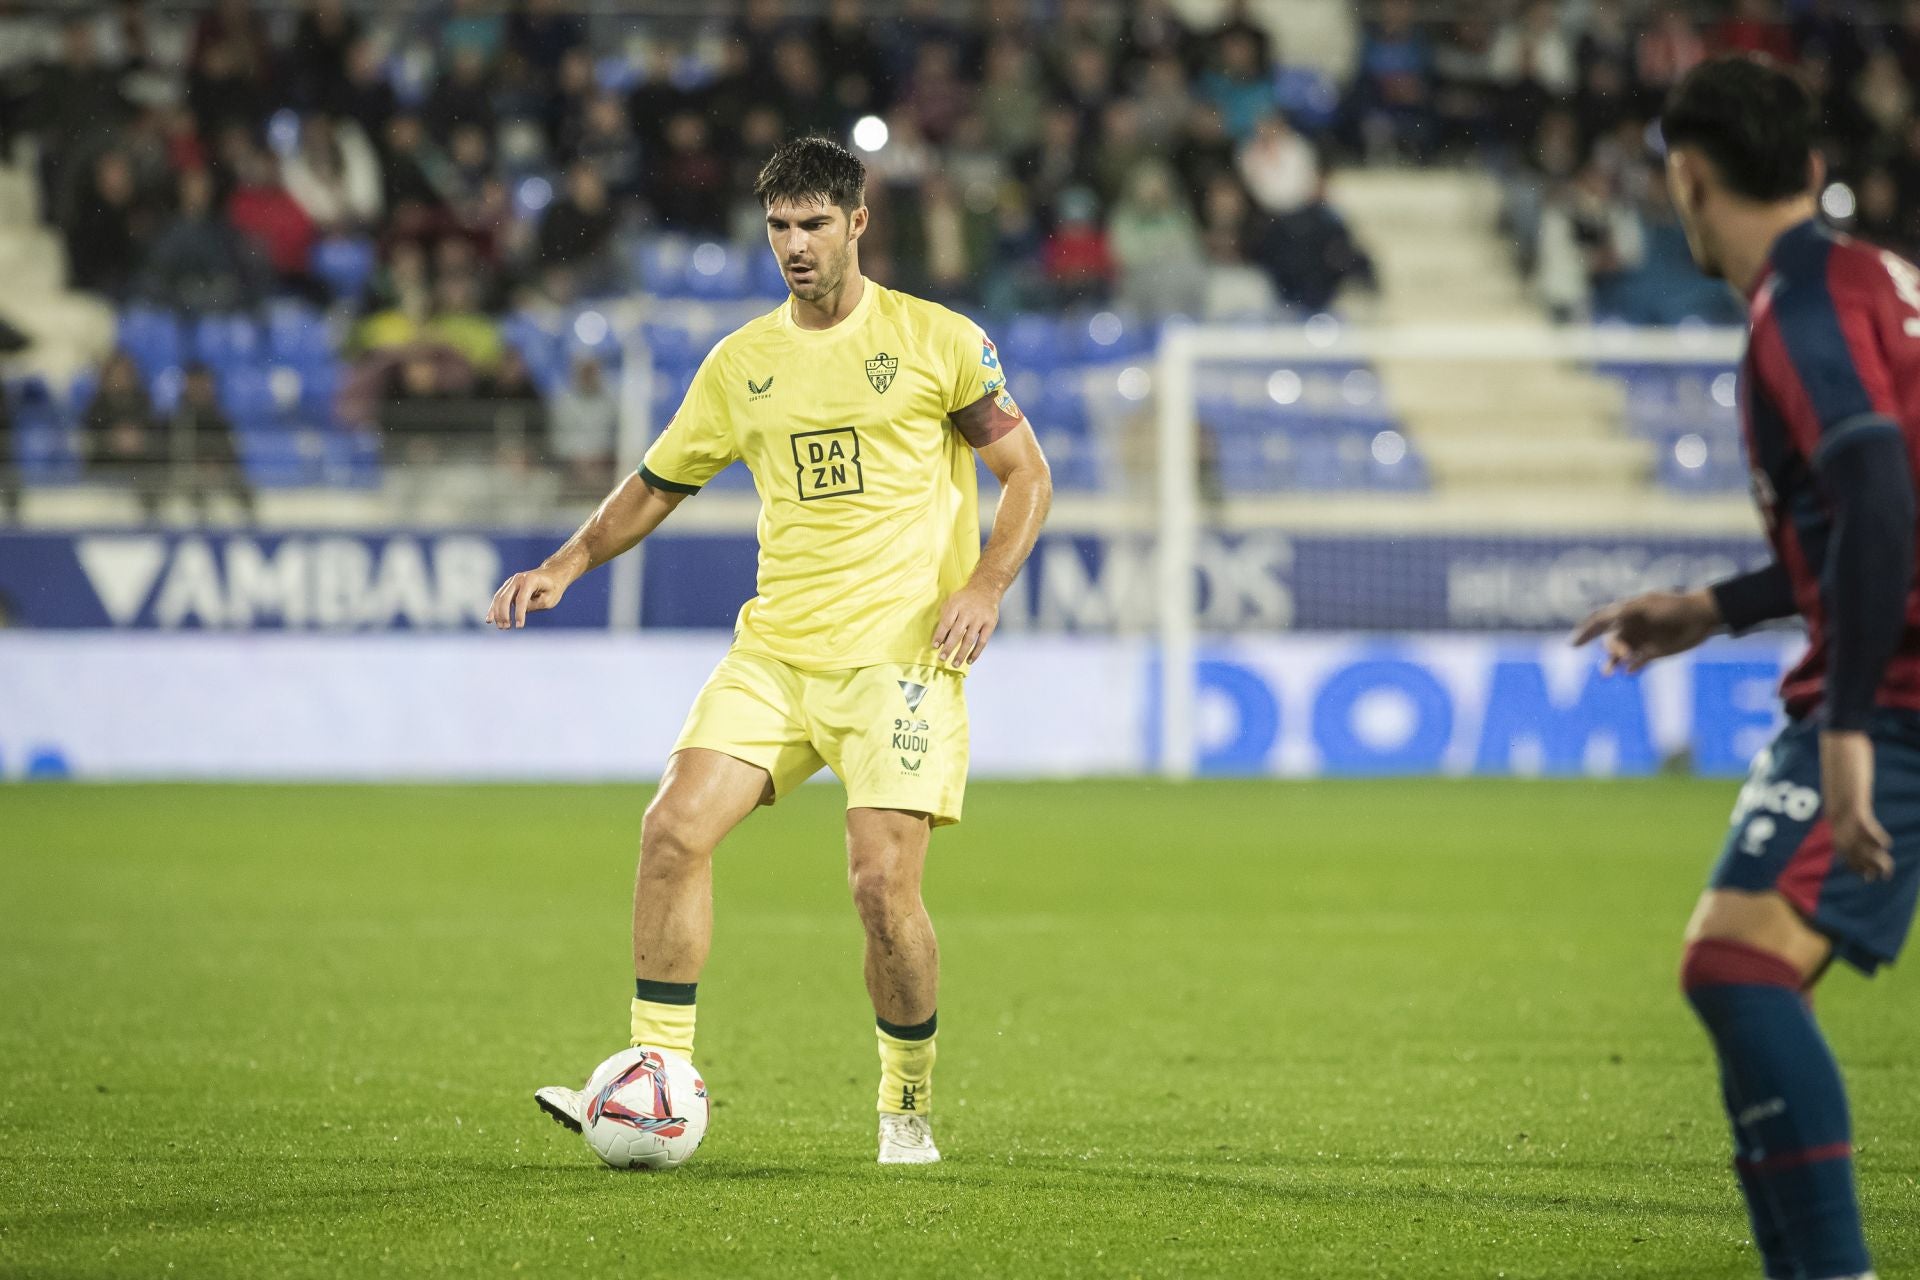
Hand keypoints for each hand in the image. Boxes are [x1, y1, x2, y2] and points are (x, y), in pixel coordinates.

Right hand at [486, 563, 573, 628]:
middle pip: (506, 598)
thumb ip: (535, 605)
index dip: (519, 614)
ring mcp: (511, 582)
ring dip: (498, 614)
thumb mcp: (550, 599)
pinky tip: (490, 620)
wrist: (552, 574)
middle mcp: (518, 579)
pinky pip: (498, 598)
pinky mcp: (508, 586)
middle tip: (506, 628)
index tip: (519, 626)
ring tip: (502, 627)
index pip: (521, 599)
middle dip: (504, 614)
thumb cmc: (553, 588)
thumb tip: (521, 610)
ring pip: (499, 598)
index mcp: (530, 580)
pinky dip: (494, 609)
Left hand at [931, 582, 1000, 665]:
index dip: (939, 636)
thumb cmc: (965, 598)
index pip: (946, 623)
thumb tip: (940, 639)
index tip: (935, 647)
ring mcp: (980, 619)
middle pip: (957, 633)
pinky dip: (976, 652)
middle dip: (948, 647)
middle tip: (941, 658)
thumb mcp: (952, 601)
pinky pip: (982, 641)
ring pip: (969, 639)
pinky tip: (969, 660)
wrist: (986, 588)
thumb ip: (945, 617)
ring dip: (961, 653)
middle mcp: (968, 612)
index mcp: (956, 606)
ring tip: (954, 664)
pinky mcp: (990, 624)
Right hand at [1571, 589, 1720, 673]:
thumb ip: (1625, 612)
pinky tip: (1630, 671)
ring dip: (1612, 663)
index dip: (1585, 632)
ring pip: (1619, 656)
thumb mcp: (1646, 605)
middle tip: (1622, 654)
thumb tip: (1605, 620)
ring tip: (1608, 673)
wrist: (1702, 616)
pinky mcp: (1653, 653)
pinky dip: (1631, 668)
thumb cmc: (1673, 607)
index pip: (1599, 621)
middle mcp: (1630, 627)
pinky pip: (1636, 664)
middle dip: (1610, 649)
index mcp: (1625, 612)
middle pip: (1609, 640)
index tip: (1573, 644)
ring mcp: (1641, 641)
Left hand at [1821, 730, 1894, 881]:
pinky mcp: (1852, 797)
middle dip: (1861, 865)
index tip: (1863, 875)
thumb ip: (1850, 793)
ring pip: (1855, 840)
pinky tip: (1886, 844)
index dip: (1850, 860)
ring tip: (1886, 870)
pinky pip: (1862, 822)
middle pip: (1846, 846)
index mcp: (1833, 810)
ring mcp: (1842, 805)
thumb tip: (1856, 797)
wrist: (1838, 739)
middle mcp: (1835, 812)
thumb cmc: (1843, 756)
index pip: (1839, 842)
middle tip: (1877, 879)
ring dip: (1870, 857)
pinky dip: (1873, 835)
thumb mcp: (1845, 782)